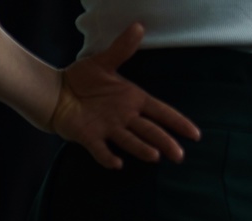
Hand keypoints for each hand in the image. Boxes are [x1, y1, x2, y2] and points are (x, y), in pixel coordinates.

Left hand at [46, 24, 200, 170]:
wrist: (57, 93)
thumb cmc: (82, 80)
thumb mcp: (104, 62)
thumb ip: (122, 48)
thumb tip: (138, 26)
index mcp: (133, 100)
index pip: (160, 112)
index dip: (177, 122)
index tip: (194, 134)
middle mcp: (125, 117)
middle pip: (150, 131)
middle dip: (165, 142)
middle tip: (179, 156)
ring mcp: (108, 129)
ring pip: (130, 141)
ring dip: (142, 149)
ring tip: (155, 156)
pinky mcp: (90, 137)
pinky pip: (101, 149)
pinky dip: (108, 157)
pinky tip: (117, 163)